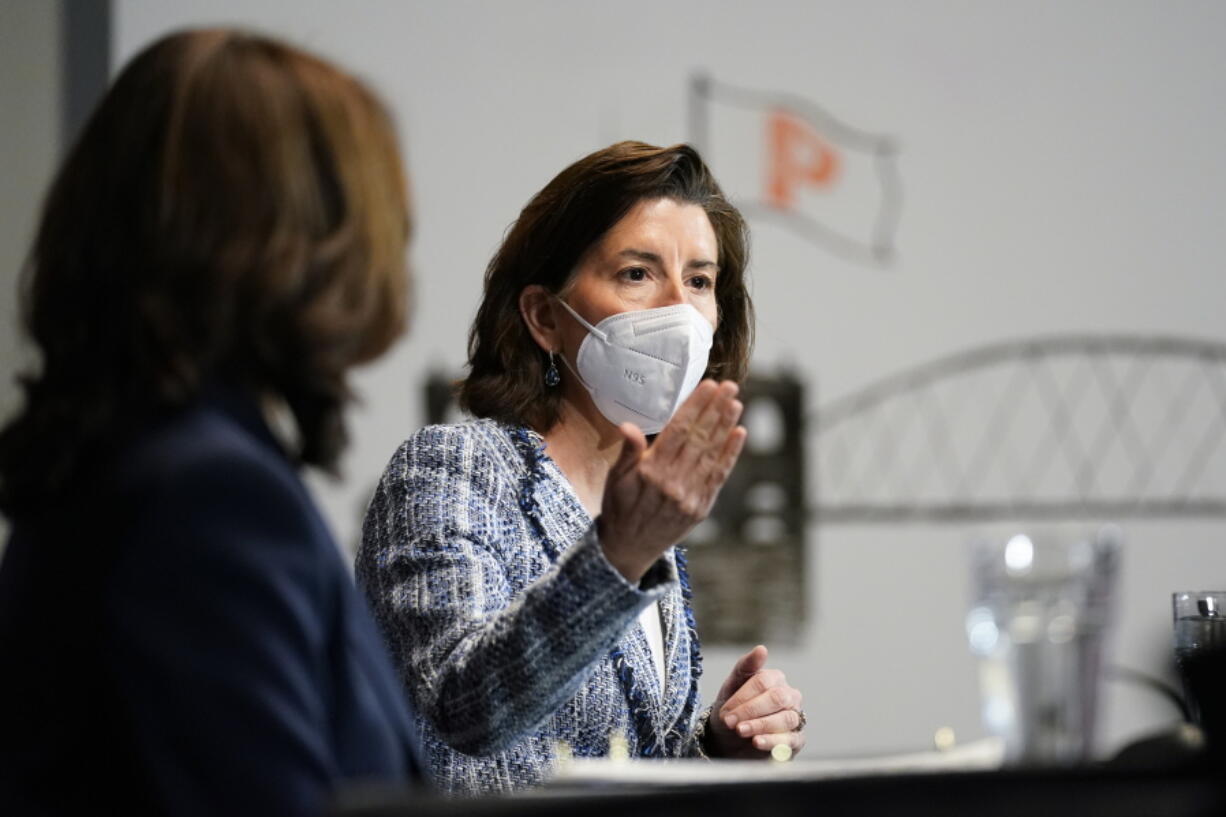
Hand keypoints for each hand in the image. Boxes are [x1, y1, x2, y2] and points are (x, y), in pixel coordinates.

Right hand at [598, 380, 745, 581]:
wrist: (629, 549)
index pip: (678, 431)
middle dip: (715, 410)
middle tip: (729, 387)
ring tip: (735, 404)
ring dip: (725, 426)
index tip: (708, 386)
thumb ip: (627, 452)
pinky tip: (738, 434)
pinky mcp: (701, 508)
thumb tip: (627, 426)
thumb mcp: (615, 478)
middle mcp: (672, 482)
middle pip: (698, 439)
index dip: (695, 407)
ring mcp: (689, 496)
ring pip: (711, 454)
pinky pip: (718, 477)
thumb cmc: (620, 507)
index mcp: (650, 471)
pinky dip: (730, 454)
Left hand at [704, 645, 805, 758]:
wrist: (729, 741)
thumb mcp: (731, 687)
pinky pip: (791, 740)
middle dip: (751, 711)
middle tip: (730, 722)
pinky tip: (757, 742)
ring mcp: (795, 718)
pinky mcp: (796, 740)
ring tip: (741, 731)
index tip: (725, 712)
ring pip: (786, 719)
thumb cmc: (733, 709)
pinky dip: (774, 741)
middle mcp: (790, 696)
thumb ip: (745, 666)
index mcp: (775, 679)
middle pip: (777, 698)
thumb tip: (762, 648)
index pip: (763, 682)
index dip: (743, 697)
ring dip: (761, 725)